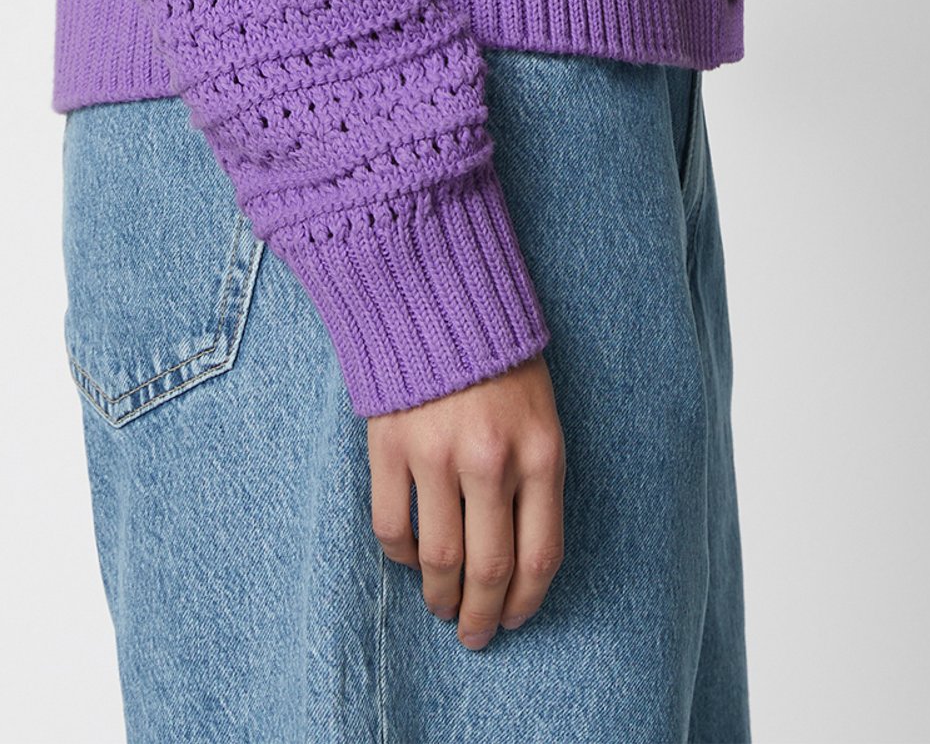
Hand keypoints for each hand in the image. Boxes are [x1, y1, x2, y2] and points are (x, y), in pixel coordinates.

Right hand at [366, 351, 565, 647]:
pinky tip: (410, 559)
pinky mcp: (389, 446)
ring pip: (440, 559)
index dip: (525, 601)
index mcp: (539, 451)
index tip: (513, 618)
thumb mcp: (539, 412)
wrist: (435, 292)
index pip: (540, 555)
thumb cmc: (496, 357)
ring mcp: (436, 454)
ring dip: (440, 596)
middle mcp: (490, 459)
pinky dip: (401, 556)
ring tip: (441, 606)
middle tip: (474, 635)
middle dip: (482, 616)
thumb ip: (534, 477)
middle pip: (490, 569)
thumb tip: (517, 556)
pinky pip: (392, 527)